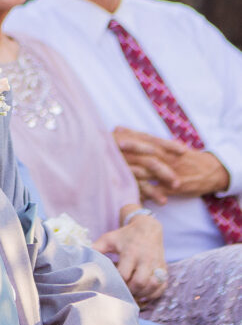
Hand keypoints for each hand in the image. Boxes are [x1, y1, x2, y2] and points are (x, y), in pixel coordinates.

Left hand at [93, 212, 167, 302]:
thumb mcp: (109, 238)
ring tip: (131, 295)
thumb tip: (82, 258)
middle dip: (130, 291)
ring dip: (141, 294)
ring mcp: (157, 265)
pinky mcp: (164, 270)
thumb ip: (96, 248)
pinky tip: (143, 295)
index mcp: (131, 252)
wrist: (148, 228)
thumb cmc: (125, 236)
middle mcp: (146, 259)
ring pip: (152, 286)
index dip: (117, 282)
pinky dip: (153, 295)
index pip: (124, 274)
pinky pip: (162, 287)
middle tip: (122, 293)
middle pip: (139, 282)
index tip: (111, 284)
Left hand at [112, 127, 229, 201]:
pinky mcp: (176, 186)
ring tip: (120, 174)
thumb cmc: (183, 158)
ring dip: (136, 173)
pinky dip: (149, 193)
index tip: (114, 132)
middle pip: (145, 153)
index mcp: (163, 147)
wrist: (210, 170)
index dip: (129, 136)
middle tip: (113, 151)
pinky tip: (137, 197)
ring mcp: (171, 171)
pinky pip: (160, 190)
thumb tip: (118, 127)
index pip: (144, 139)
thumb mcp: (166, 145)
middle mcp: (166, 157)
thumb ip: (143, 138)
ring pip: (151, 172)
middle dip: (130, 152)